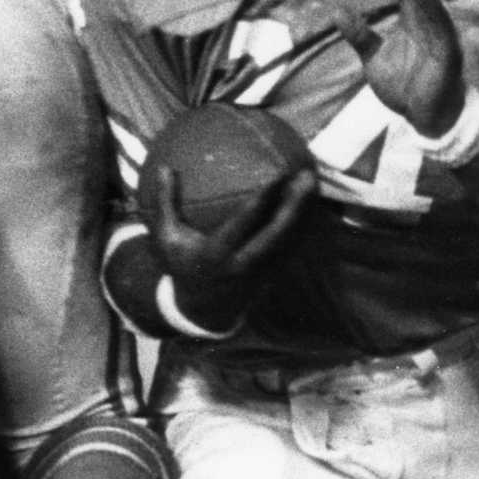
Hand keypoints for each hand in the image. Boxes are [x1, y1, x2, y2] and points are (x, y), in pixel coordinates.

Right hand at [149, 162, 315, 327]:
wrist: (203, 311)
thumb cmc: (183, 265)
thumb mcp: (167, 239)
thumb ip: (165, 204)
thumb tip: (164, 168)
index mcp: (217, 253)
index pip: (243, 224)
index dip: (261, 200)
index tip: (274, 174)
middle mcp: (243, 263)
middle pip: (276, 233)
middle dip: (293, 206)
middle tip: (305, 176)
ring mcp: (261, 271)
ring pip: (290, 241)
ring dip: (305, 213)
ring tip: (314, 183)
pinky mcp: (273, 274)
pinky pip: (293, 248)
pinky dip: (304, 226)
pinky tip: (313, 202)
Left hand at [331, 0, 465, 135]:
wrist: (424, 119)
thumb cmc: (405, 88)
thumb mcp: (373, 59)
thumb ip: (359, 35)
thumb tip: (337, 11)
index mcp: (411, 16)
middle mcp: (428, 19)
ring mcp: (440, 33)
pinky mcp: (448, 51)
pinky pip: (443, 26)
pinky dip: (436, 8)